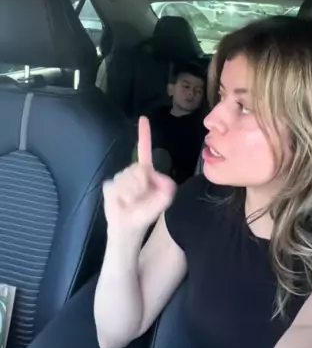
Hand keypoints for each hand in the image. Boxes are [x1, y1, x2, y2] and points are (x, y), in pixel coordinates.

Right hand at [103, 117, 176, 233]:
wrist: (127, 229)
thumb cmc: (144, 215)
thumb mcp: (162, 202)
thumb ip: (166, 190)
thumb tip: (156, 177)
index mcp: (146, 171)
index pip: (144, 149)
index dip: (144, 134)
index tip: (143, 118)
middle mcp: (131, 171)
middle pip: (137, 169)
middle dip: (142, 185)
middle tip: (141, 199)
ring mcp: (119, 177)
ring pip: (126, 179)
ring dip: (132, 194)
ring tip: (131, 203)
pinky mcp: (109, 186)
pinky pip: (116, 187)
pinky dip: (121, 198)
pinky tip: (122, 204)